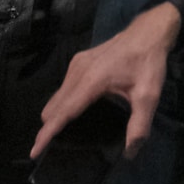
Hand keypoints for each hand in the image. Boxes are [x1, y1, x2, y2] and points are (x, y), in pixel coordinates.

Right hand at [32, 1, 177, 159]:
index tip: (34, 151)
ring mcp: (76, 64)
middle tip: (53, 149)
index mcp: (91, 80)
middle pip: (54, 107)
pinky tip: (73, 113)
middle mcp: (78, 72)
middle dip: (49, 128)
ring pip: (56, 97)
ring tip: (62, 135)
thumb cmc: (148, 62)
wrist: (149, 30)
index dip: (48, 133)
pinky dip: (62, 104)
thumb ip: (139, 125)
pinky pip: (63, 88)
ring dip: (55, 116)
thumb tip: (130, 152)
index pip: (63, 112)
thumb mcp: (149, 95)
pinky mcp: (79, 61)